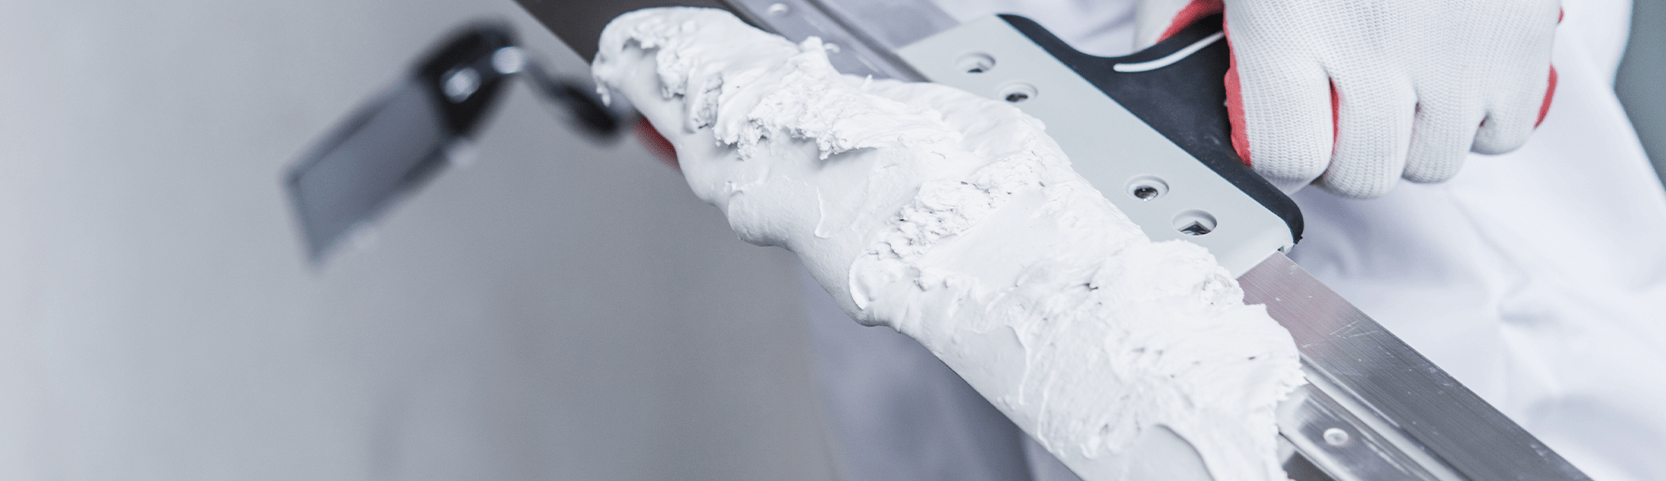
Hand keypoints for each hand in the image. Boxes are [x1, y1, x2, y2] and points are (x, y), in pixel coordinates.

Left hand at [1135, 0, 1559, 196]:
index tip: (1285, 125)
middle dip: (1347, 151)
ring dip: (1414, 136)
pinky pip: (1504, 132)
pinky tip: (1452, 71)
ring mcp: (1458, 43)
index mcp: (1289, 19)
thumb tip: (1158, 84)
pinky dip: (1481, 115)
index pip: (1288, 160)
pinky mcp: (1525, 34)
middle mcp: (1375, 40)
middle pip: (1365, 174)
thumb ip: (1179, 16)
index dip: (1283, 150)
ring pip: (1435, 162)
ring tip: (1401, 79)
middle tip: (1342, 102)